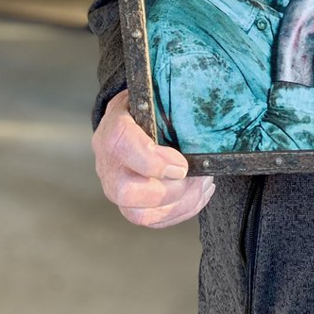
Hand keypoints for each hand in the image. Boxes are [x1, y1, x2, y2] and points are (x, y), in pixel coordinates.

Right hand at [92, 90, 214, 228]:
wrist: (128, 122)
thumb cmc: (145, 107)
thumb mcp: (151, 93)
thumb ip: (168, 99)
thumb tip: (202, 99)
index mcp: (113, 130)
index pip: (122, 147)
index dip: (153, 162)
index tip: (182, 165)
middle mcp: (108, 165)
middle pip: (126, 192)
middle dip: (169, 191)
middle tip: (197, 177)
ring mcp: (116, 189)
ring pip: (141, 215)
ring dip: (182, 204)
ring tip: (205, 184)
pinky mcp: (129, 205)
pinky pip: (153, 220)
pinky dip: (182, 212)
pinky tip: (200, 194)